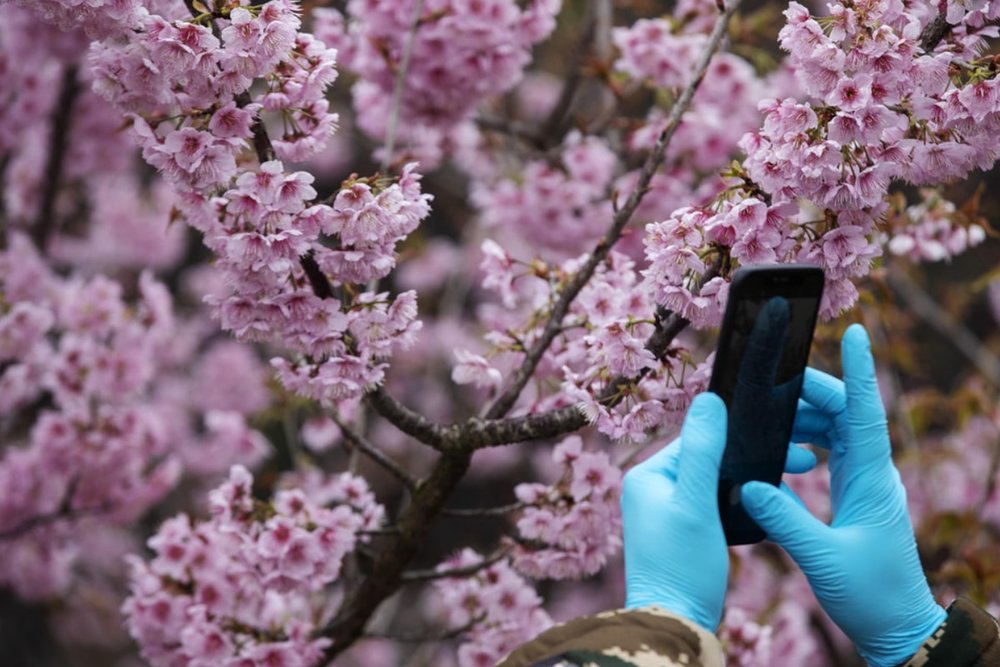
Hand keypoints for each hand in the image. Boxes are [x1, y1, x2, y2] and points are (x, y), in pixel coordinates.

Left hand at [622, 392, 816, 630]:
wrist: (677, 625)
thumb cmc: (683, 567)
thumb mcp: (696, 504)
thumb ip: (703, 451)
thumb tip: (709, 399)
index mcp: (647, 476)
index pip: (698, 438)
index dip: (741, 435)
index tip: (788, 435)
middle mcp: (652, 489)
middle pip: (710, 457)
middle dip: (753, 457)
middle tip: (803, 461)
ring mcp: (667, 511)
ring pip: (717, 480)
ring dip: (752, 478)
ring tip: (796, 477)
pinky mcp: (684, 532)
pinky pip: (717, 503)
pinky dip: (743, 501)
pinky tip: (772, 503)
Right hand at [741, 324, 945, 666]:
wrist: (895, 625)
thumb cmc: (869, 594)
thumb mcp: (821, 558)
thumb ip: (784, 519)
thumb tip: (750, 483)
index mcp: (872, 479)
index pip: (865, 413)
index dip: (860, 371)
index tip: (854, 333)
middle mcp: (872, 473)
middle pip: (846, 412)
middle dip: (813, 391)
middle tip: (774, 381)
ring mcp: (864, 482)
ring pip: (837, 430)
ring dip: (806, 417)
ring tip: (770, 414)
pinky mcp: (853, 495)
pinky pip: (831, 452)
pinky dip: (806, 441)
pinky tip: (781, 447)